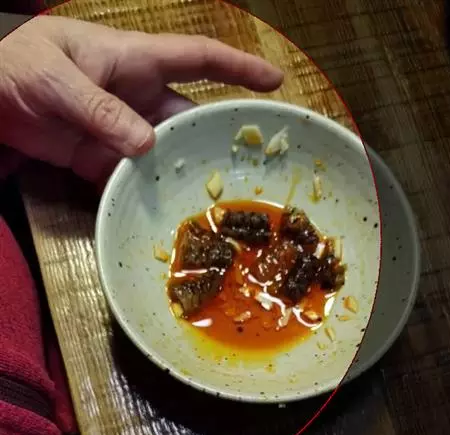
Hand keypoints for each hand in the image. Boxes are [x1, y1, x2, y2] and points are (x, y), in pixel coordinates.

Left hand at [0, 16, 282, 185]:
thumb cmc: (15, 63)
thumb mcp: (58, 79)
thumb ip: (101, 110)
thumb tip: (145, 146)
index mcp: (136, 62)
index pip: (200, 60)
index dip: (238, 69)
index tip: (274, 81)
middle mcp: (138, 96)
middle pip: (190, 116)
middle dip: (217, 136)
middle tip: (249, 163)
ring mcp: (122, 130)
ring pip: (167, 151)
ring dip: (184, 171)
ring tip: (213, 196)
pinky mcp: (102, 158)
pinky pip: (135, 176)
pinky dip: (149, 192)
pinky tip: (166, 210)